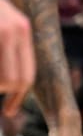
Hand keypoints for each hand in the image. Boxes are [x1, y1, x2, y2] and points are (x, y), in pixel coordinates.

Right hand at [0, 0, 33, 115]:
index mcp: (22, 29)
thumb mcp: (3, 24)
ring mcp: (0, 30)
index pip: (27, 74)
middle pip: (15, 80)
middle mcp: (14, 29)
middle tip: (0, 99)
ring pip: (1, 78)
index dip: (19, 97)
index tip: (10, 112)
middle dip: (4, 94)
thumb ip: (10, 46)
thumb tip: (14, 84)